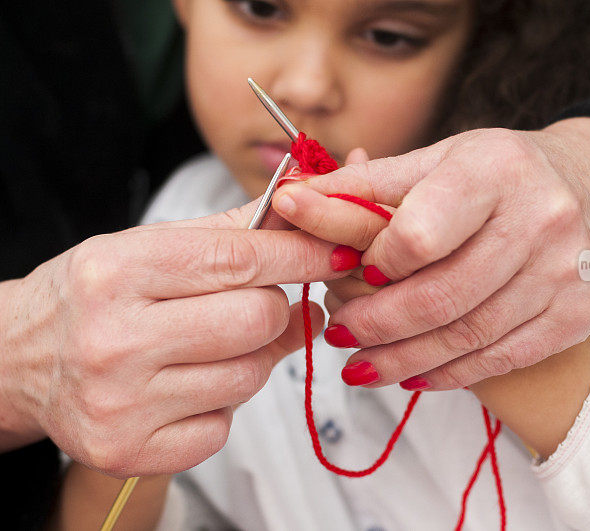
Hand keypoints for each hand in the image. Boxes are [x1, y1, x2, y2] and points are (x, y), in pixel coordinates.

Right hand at [0, 199, 340, 476]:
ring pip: (250, 375)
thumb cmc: (94, 295)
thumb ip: (230, 234)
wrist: (19, 360)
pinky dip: (222, 403)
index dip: (301, 255)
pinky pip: (224, 425)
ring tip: (214, 344)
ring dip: (252, 357)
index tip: (336, 252)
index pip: (240, 259)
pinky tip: (188, 384)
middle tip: (262, 305)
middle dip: (275, 310)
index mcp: (118, 272)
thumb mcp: (147, 246)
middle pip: (257, 320)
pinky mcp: (130, 451)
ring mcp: (121, 403)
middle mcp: (114, 339)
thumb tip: (307, 223)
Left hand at [272, 119, 589, 389]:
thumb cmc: (499, 175)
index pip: (420, 234)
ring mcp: (566, 272)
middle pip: (440, 296)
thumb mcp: (437, 160)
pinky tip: (413, 373)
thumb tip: (292, 202)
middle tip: (339, 335)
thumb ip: (365, 186)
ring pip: (467, 336)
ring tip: (361, 365)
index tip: (349, 274)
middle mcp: (540, 218)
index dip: (375, 265)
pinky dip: (448, 373)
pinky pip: (500, 358)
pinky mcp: (577, 314)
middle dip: (376, 326)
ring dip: (403, 360)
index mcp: (495, 169)